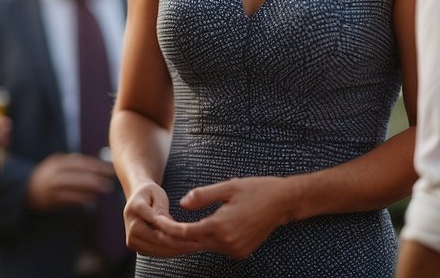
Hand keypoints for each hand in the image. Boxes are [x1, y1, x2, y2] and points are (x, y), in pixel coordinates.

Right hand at [25, 153, 115, 211]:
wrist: (27, 188)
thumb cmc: (50, 176)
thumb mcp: (60, 165)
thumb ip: (77, 166)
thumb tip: (101, 168)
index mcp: (59, 161)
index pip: (81, 162)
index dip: (97, 165)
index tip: (111, 169)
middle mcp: (55, 171)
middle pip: (78, 172)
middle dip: (96, 176)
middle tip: (110, 181)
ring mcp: (52, 185)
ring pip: (73, 185)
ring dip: (90, 187)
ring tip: (105, 189)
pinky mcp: (50, 199)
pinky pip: (68, 198)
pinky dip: (80, 198)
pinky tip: (91, 198)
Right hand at [123, 182, 197, 257]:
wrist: (136, 200)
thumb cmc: (149, 193)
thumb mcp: (156, 193)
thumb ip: (161, 209)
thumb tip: (168, 227)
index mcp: (134, 209)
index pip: (158, 224)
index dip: (177, 229)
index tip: (194, 231)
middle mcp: (130, 227)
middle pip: (160, 240)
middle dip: (181, 243)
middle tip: (200, 242)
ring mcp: (132, 240)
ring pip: (160, 250)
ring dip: (179, 250)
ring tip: (196, 246)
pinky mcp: (138, 248)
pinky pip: (158, 253)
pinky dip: (173, 252)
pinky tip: (186, 248)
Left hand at [162, 176, 292, 259]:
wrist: (283, 203)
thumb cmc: (256, 190)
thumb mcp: (228, 186)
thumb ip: (202, 195)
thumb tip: (182, 204)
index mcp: (221, 226)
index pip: (185, 232)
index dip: (168, 227)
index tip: (156, 220)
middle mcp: (227, 243)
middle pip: (191, 244)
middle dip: (173, 237)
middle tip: (157, 227)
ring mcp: (235, 250)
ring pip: (203, 247)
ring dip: (187, 239)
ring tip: (171, 228)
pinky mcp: (240, 252)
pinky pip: (216, 248)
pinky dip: (204, 240)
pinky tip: (195, 231)